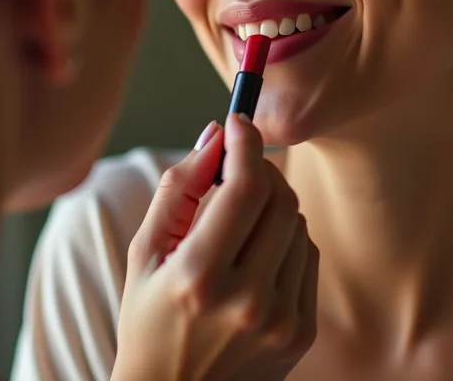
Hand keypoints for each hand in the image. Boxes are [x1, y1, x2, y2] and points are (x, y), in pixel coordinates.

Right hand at [112, 114, 317, 380]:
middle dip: (260, 166)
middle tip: (237, 163)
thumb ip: (178, 188)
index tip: (238, 120)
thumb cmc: (149, 319)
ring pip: (297, 222)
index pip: (244, 187)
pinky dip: (286, 235)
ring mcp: (281, 320)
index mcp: (199, 278)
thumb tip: (213, 135)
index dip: (245, 142)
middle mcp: (248, 301)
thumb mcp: (144, 252)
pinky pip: (307, 253)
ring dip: (272, 201)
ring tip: (240, 216)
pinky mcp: (301, 331)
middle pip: (279, 198)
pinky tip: (257, 249)